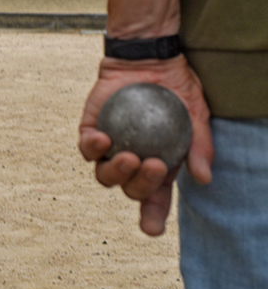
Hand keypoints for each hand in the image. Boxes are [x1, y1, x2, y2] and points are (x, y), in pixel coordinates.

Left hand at [78, 55, 212, 235]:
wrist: (149, 58)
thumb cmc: (176, 88)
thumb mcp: (197, 115)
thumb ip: (200, 146)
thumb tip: (202, 178)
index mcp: (158, 168)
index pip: (154, 200)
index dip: (151, 219)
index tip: (151, 230)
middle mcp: (133, 162)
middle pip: (130, 190)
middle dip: (140, 185)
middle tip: (153, 164)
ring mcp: (110, 148)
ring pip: (104, 175)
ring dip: (116, 172)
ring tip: (128, 157)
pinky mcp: (89, 129)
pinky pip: (86, 146)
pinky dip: (92, 147)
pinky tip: (102, 139)